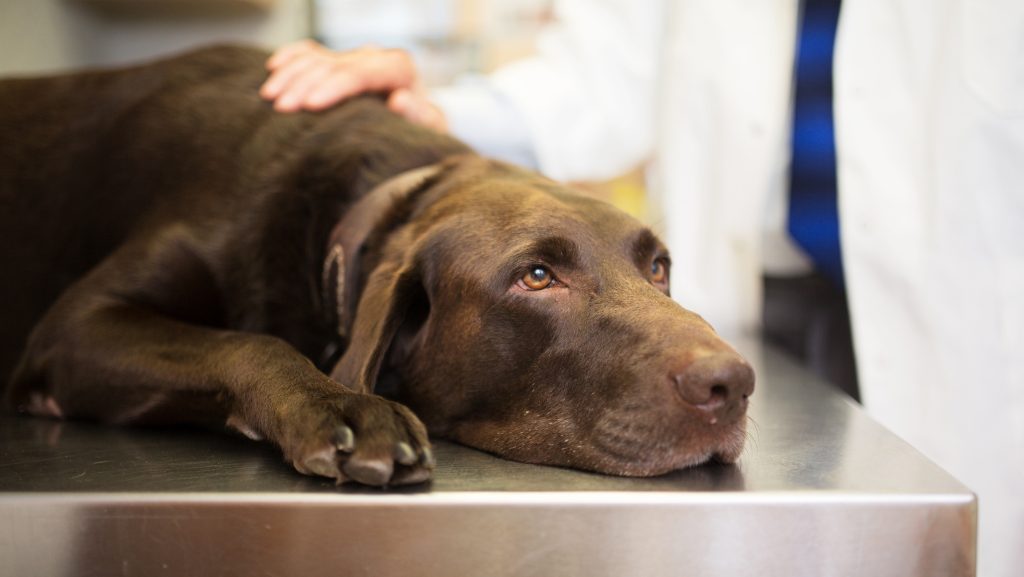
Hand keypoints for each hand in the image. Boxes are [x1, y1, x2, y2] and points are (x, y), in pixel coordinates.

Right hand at [260, 40, 446, 131]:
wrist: (417, 128)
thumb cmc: (422, 134)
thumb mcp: (429, 130)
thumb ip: (419, 115)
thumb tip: (400, 99)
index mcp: (398, 67)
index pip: (360, 73)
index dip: (334, 87)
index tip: (311, 105)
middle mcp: (374, 57)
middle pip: (332, 65)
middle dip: (304, 84)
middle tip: (280, 108)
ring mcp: (354, 57)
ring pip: (316, 57)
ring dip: (291, 74)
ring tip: (269, 97)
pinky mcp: (339, 62)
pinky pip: (310, 52)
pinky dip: (291, 57)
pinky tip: (273, 67)